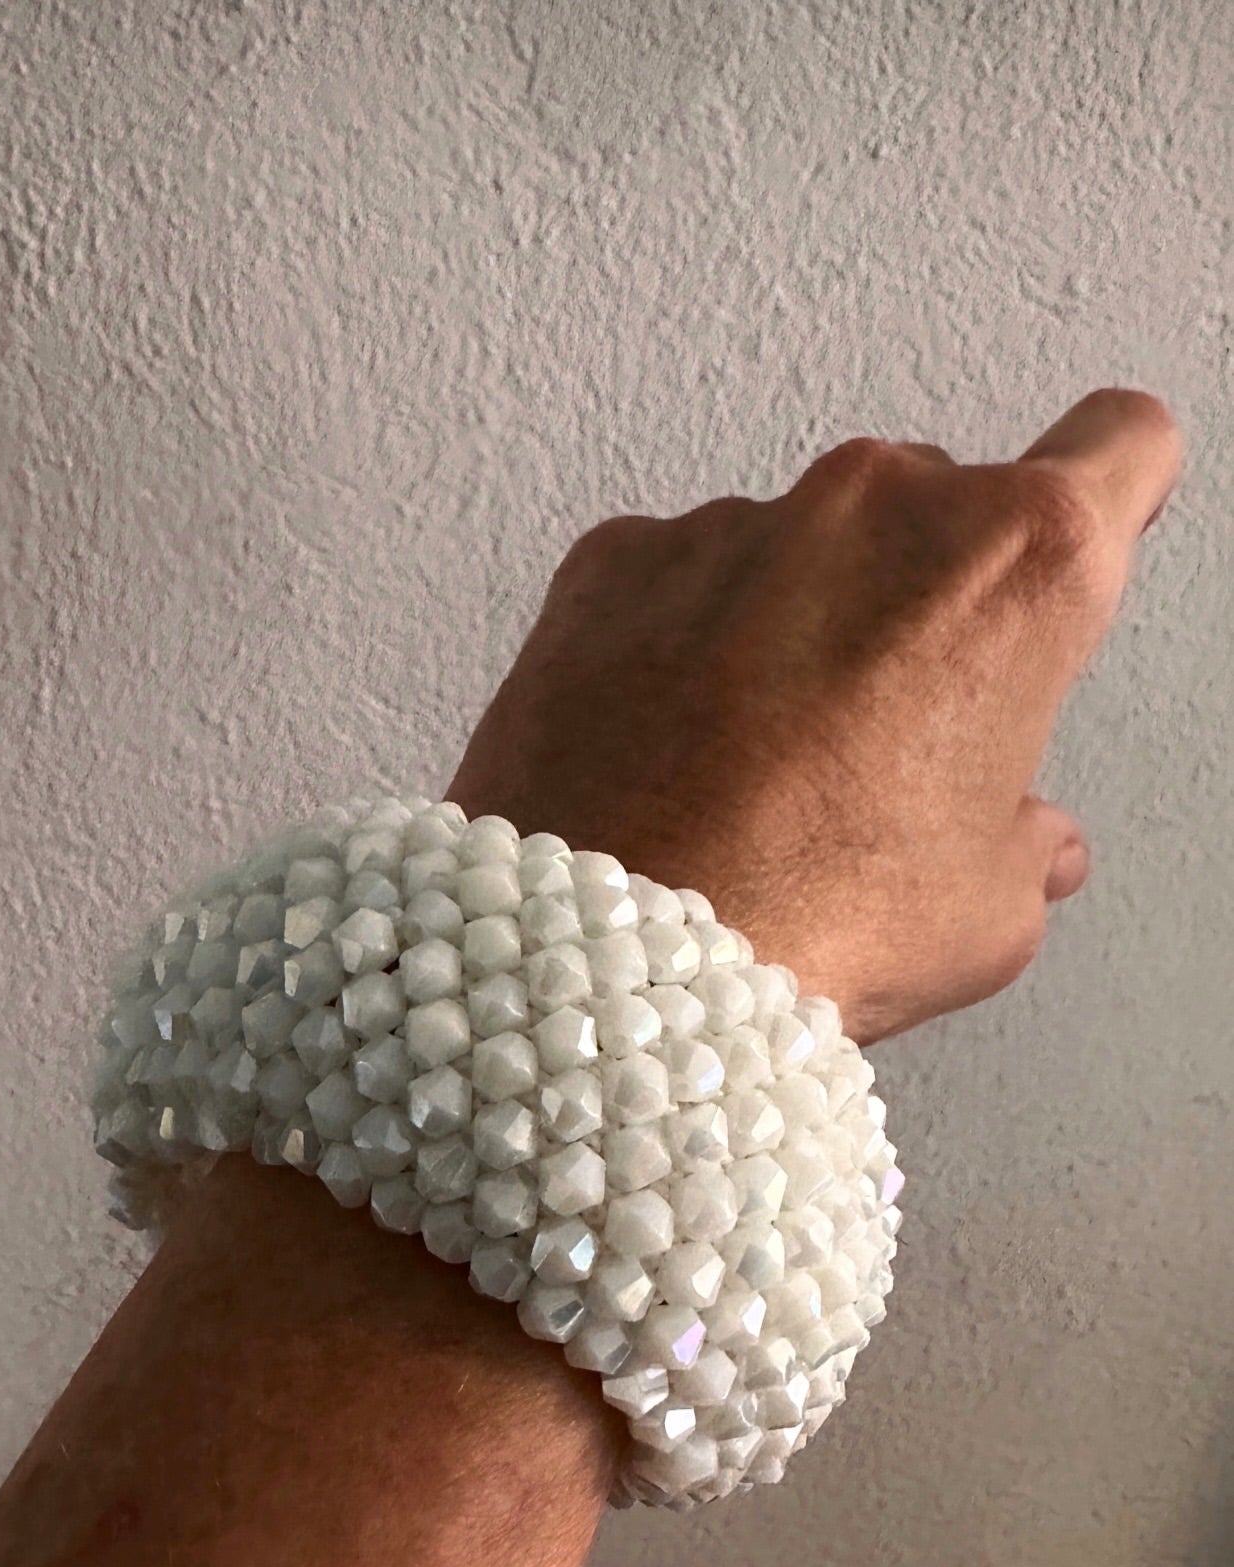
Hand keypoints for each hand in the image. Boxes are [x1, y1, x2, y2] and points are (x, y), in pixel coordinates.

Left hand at [450, 388, 1181, 1043]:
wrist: (610, 955)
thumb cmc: (802, 921)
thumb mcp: (986, 910)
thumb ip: (1025, 843)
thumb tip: (1024, 842)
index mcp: (1016, 565)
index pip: (1122, 445)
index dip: (1113, 496)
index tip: (1089, 533)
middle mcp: (879, 507)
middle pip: (943, 509)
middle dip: (932, 599)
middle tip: (896, 731)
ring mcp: (738, 523)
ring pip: (804, 547)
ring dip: (801, 622)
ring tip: (763, 765)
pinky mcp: (617, 558)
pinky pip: (681, 577)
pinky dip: (685, 639)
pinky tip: (675, 747)